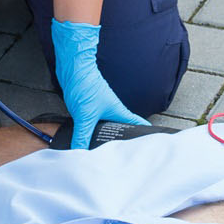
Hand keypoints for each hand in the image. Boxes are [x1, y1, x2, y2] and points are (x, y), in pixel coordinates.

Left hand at [49, 20, 145, 149]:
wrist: (73, 68)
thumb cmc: (86, 85)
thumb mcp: (85, 116)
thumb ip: (82, 136)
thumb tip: (80, 154)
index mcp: (118, 112)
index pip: (136, 125)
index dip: (144, 134)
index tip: (151, 145)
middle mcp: (111, 112)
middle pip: (121, 129)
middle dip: (123, 141)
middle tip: (125, 155)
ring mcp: (99, 110)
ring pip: (105, 128)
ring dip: (103, 138)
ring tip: (104, 153)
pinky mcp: (87, 109)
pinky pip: (91, 125)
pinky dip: (89, 133)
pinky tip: (84, 140)